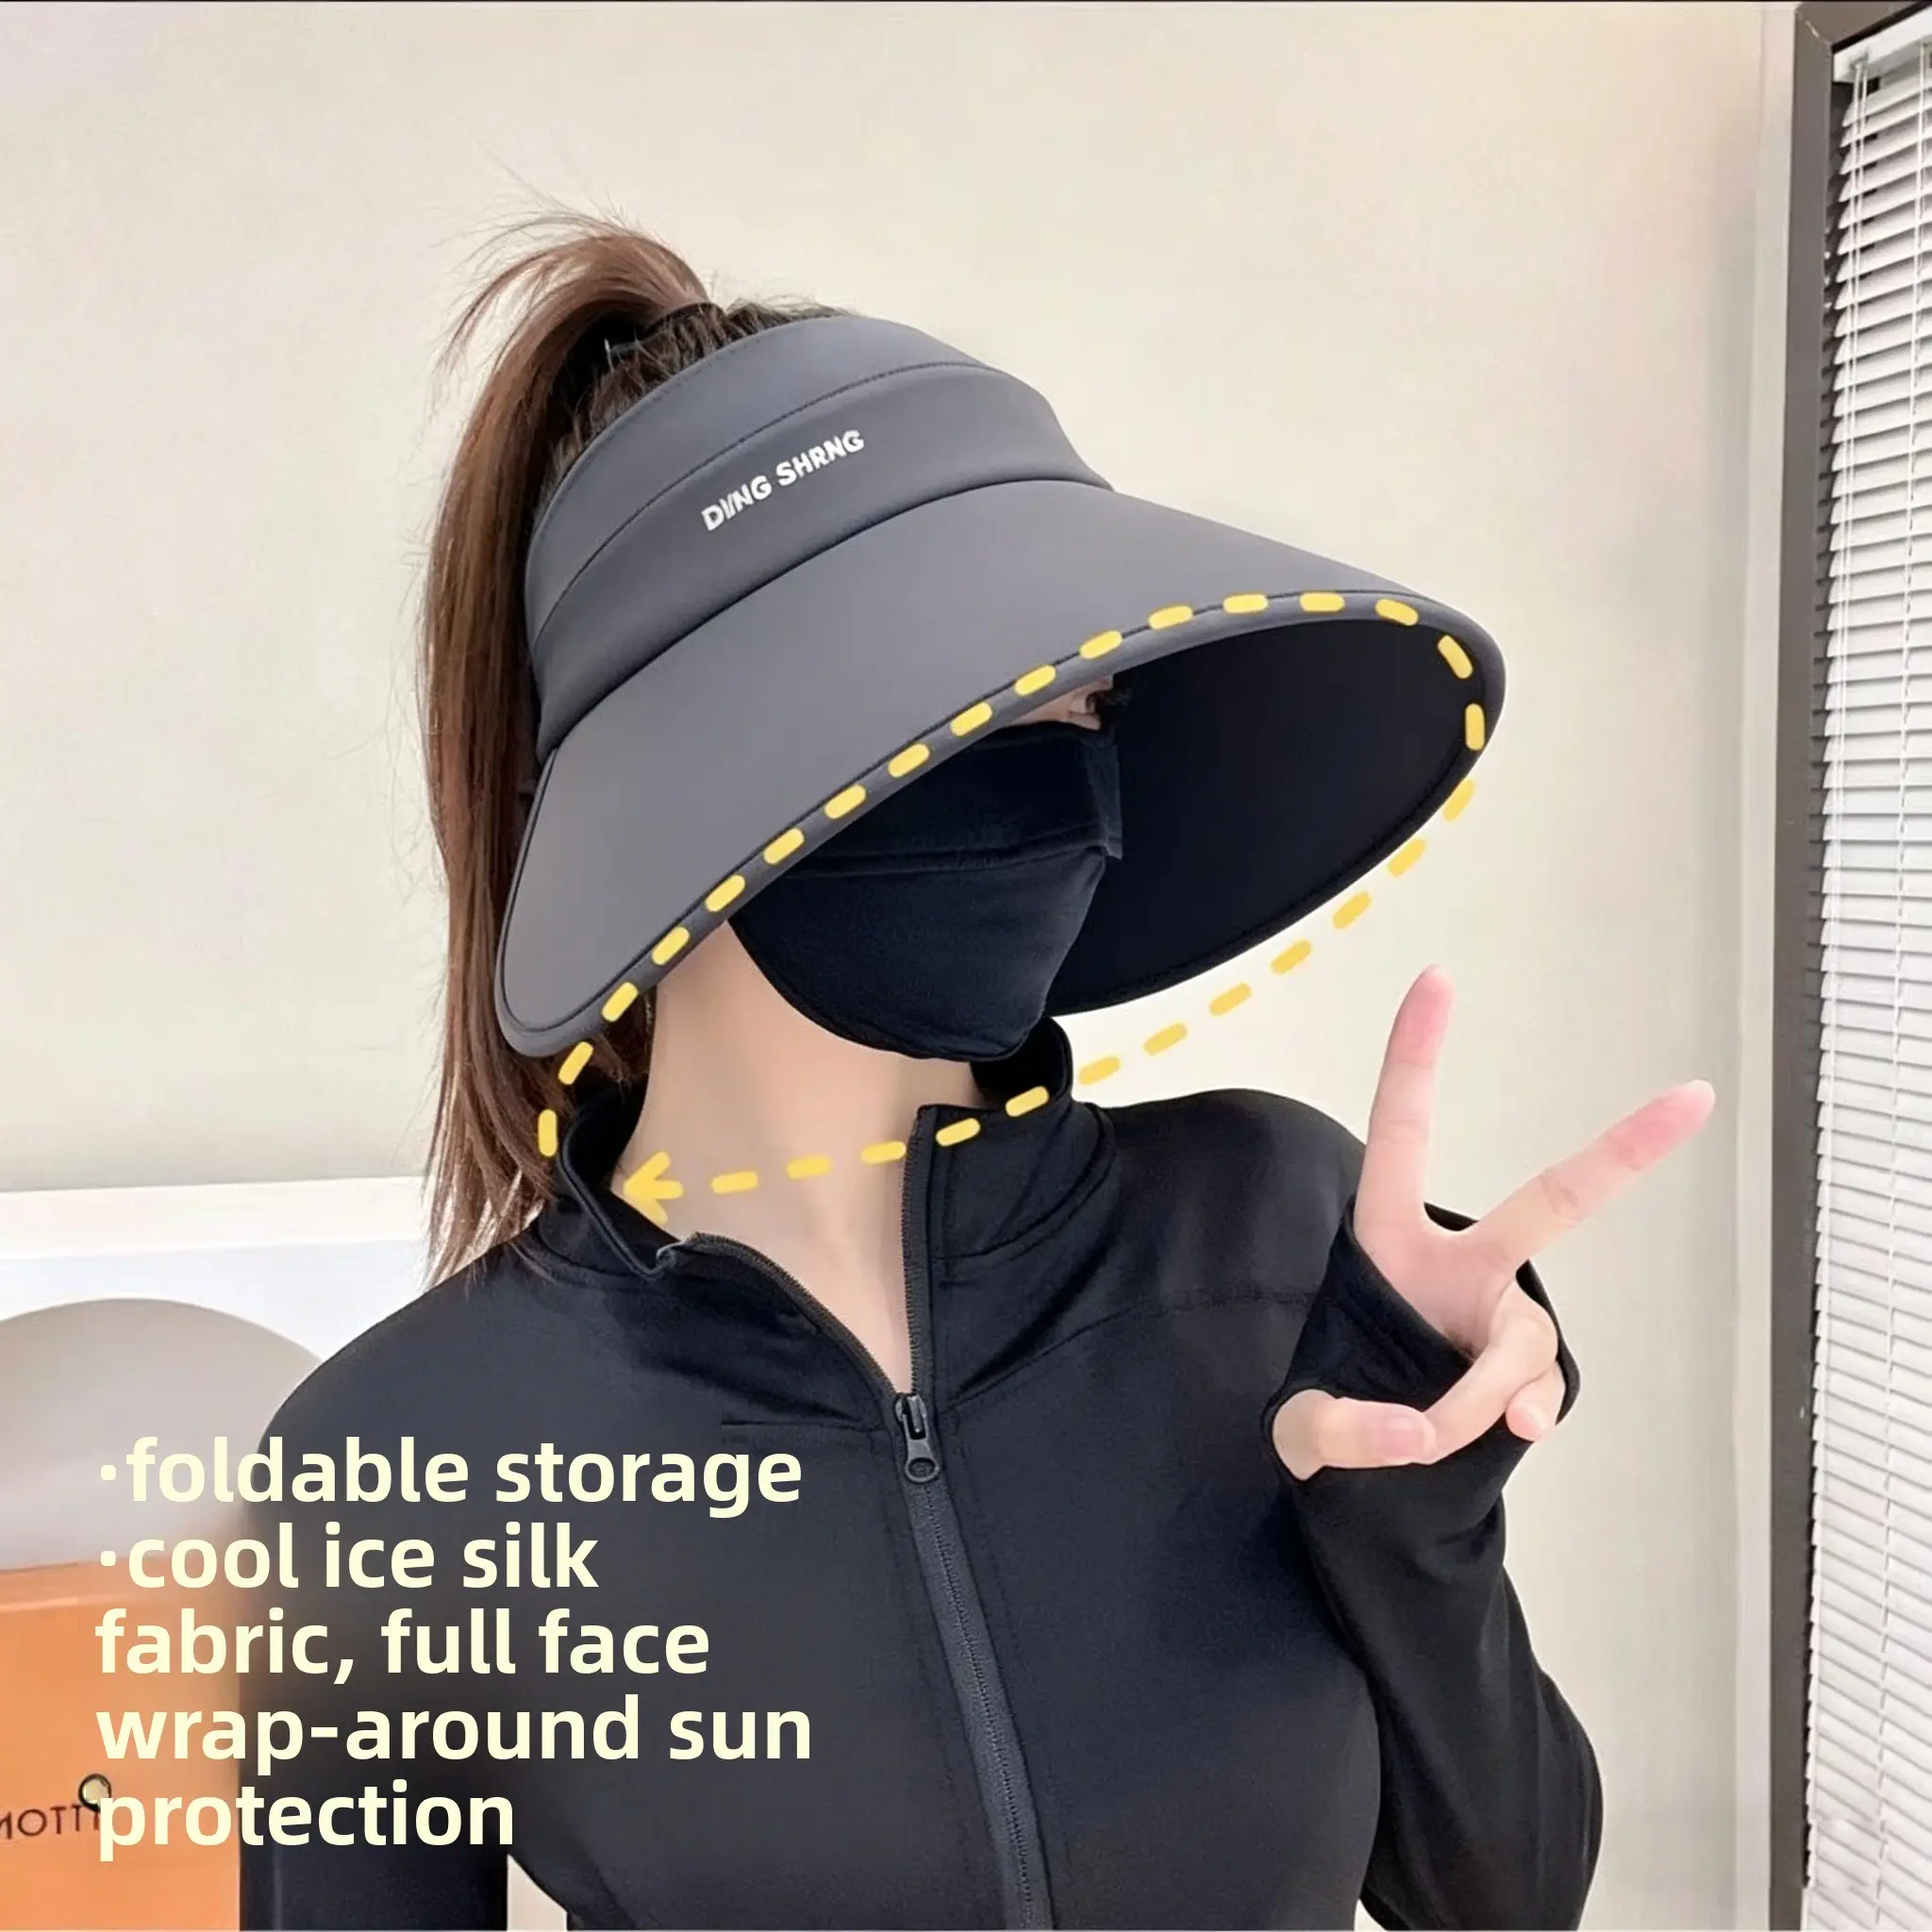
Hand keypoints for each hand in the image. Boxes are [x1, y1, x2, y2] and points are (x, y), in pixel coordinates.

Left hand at [1272, 966, 1713, 1479]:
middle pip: (1554, 1203)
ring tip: (1427, 1437)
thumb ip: (1343, 1429)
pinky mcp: (1525, 1374)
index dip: (1415, 1056)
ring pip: (1523, 1344)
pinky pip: (1536, 1391)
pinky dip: (1519, 1414)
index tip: (1438, 977)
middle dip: (1624, 1151)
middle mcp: (1460, 1264)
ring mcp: (1501, 1318)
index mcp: (1388, 1239)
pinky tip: (1513, 1429)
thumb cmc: (1330, 1418)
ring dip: (1476, 1397)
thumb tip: (1423, 1433)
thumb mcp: (1304, 1428)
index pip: (1403, 1132)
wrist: (1371, 1474)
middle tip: (1695, 1097)